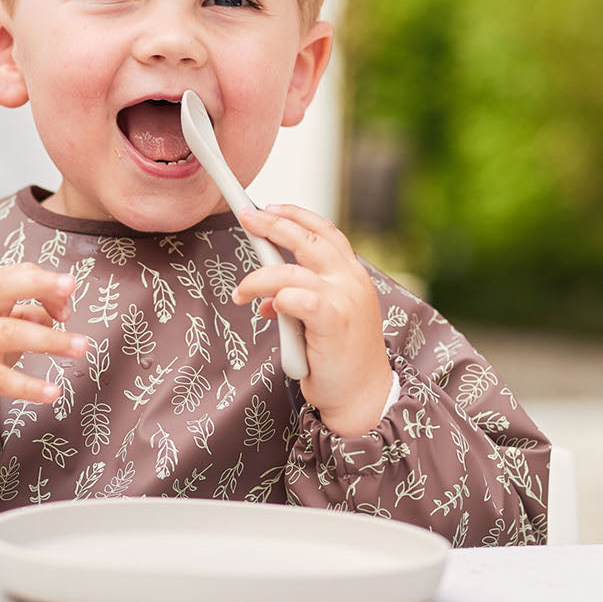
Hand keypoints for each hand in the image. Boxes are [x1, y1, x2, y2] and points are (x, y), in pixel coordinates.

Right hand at [0, 264, 85, 448]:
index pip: (12, 276)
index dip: (43, 283)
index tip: (67, 303)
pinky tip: (53, 393)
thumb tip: (57, 311)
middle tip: (70, 286)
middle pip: (3, 288)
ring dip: (49, 340)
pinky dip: (29, 387)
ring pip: (9, 334)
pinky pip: (0, 380)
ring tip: (81, 347)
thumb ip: (25, 315)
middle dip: (38, 284)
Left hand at [231, 205, 392, 437]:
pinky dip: (277, 299)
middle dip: (272, 224)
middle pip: (307, 239)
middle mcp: (351, 280)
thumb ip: (298, 300)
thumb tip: (265, 299)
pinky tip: (267, 310)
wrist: (361, 395)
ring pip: (291, 272)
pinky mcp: (333, 321)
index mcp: (351, 274)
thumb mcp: (319, 320)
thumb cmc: (340, 358)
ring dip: (258, 278)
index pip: (324, 231)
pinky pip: (297, 299)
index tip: (270, 206)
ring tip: (240, 292)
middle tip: (245, 218)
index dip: (296, 215)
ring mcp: (344, 299)